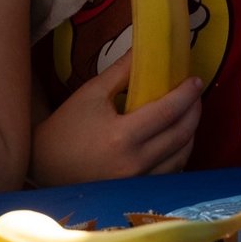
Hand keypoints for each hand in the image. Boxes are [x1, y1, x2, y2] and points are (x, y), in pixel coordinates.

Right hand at [30, 54, 202, 184]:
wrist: (44, 167)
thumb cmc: (66, 128)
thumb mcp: (91, 93)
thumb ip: (122, 71)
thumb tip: (147, 48)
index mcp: (122, 136)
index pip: (168, 111)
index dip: (186, 94)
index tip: (195, 79)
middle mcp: (135, 163)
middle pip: (181, 135)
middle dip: (194, 111)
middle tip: (196, 94)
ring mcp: (138, 183)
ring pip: (181, 157)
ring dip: (191, 134)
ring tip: (190, 114)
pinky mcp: (138, 193)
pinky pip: (170, 173)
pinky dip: (179, 154)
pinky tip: (178, 139)